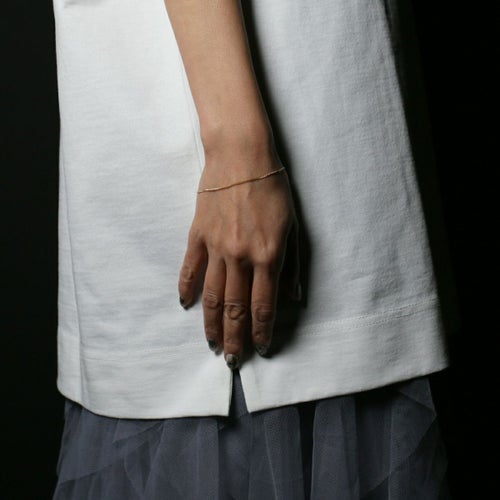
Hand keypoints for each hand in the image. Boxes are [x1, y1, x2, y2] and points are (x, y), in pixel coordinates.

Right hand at [178, 137, 299, 368]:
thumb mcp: (292, 226)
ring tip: (211, 343)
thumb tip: (293, 297)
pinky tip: (186, 305)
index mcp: (268, 256)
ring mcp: (216, 248)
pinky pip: (190, 268)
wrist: (241, 156)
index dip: (263, 330)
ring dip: (211, 323)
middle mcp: (241, 258)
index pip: (264, 305)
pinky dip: (186, 288)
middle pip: (235, 307)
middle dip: (235, 337)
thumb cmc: (272, 189)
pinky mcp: (198, 235)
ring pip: (212, 295)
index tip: (261, 348)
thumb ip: (291, 265)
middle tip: (231, 360)